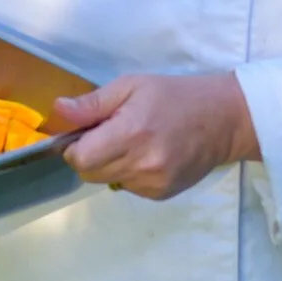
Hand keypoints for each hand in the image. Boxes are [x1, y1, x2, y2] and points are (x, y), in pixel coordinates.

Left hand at [55, 71, 258, 200]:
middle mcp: (141, 165)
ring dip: (109, 165)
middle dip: (89, 155)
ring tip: (133, 142)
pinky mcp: (161, 195)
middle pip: (89, 173)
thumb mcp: (132, 85)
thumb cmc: (174, 95)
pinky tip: (147, 155)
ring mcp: (152, 184)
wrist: (223, 119)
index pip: (80, 158)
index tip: (86, 131)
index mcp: (131, 134)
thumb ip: (93, 103)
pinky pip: (127, 187)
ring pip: (107, 182)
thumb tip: (58, 112)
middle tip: (109, 133)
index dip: (75, 145)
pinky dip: (128, 173)